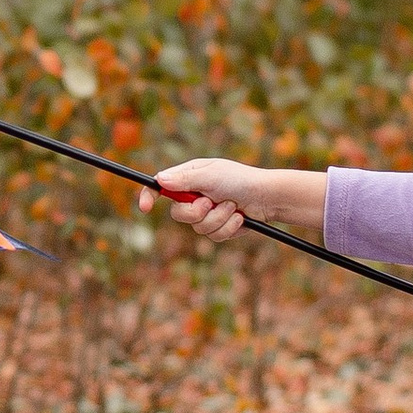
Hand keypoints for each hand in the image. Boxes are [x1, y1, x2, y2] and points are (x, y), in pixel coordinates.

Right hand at [148, 155, 274, 241]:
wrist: (268, 197)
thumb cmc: (240, 180)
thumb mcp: (211, 175)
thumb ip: (185, 179)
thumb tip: (159, 180)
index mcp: (189, 177)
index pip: (161, 187)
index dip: (149, 196)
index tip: (145, 208)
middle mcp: (195, 195)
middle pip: (178, 214)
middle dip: (196, 212)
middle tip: (210, 202)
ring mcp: (207, 213)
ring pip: (198, 228)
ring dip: (218, 219)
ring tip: (232, 207)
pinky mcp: (219, 227)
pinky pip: (213, 236)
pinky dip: (227, 227)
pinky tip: (239, 218)